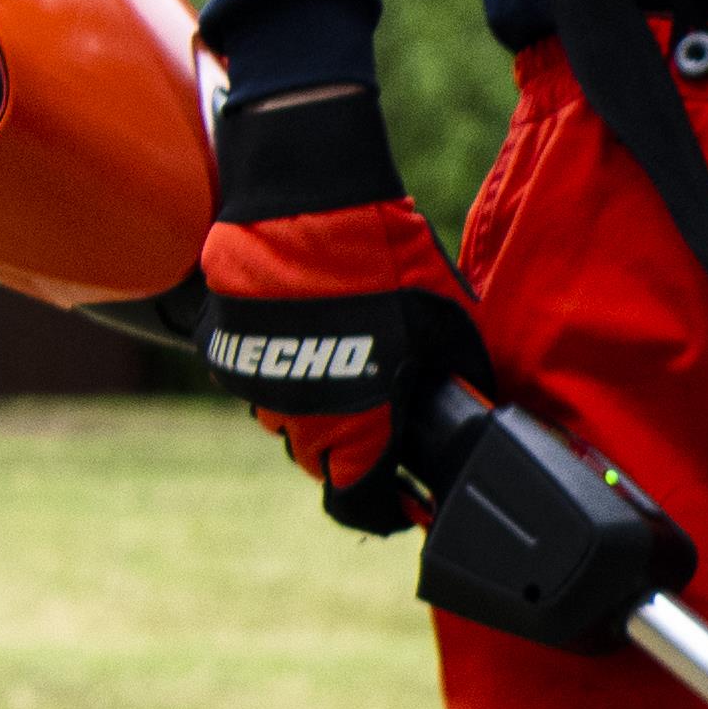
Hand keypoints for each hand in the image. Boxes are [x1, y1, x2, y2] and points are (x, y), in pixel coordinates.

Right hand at [197, 104, 471, 529]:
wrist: (309, 197)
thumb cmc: (386, 259)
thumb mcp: (448, 323)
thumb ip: (461, 378)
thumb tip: (483, 405)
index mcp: (356, 425)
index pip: (357, 503)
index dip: (382, 511)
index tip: (404, 504)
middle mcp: (298, 416)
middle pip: (320, 464)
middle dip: (352, 455)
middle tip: (383, 424)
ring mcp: (254, 383)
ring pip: (286, 421)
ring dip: (315, 411)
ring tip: (347, 369)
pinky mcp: (225, 348)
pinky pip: (255, 379)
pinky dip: (281, 370)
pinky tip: (309, 337)